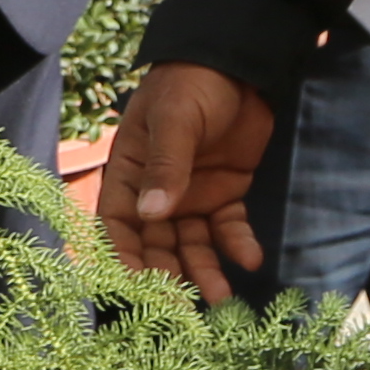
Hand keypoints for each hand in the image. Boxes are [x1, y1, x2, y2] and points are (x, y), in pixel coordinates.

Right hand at [103, 62, 276, 302]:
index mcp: (130, 172)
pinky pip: (229, 229)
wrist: (241, 62)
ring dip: (204, 272)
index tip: (137, 288)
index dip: (124, 258)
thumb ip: (166, 165)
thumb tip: (151, 214)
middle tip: (183, 307)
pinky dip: (238, 246)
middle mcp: (157, 192)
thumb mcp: (174, 118)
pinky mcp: (227, 194)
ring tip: (221, 299)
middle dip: (167, 276)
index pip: (118, 225)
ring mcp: (193, 195)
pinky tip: (251, 260)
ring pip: (192, 246)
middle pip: (155, 245)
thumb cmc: (192, 83)